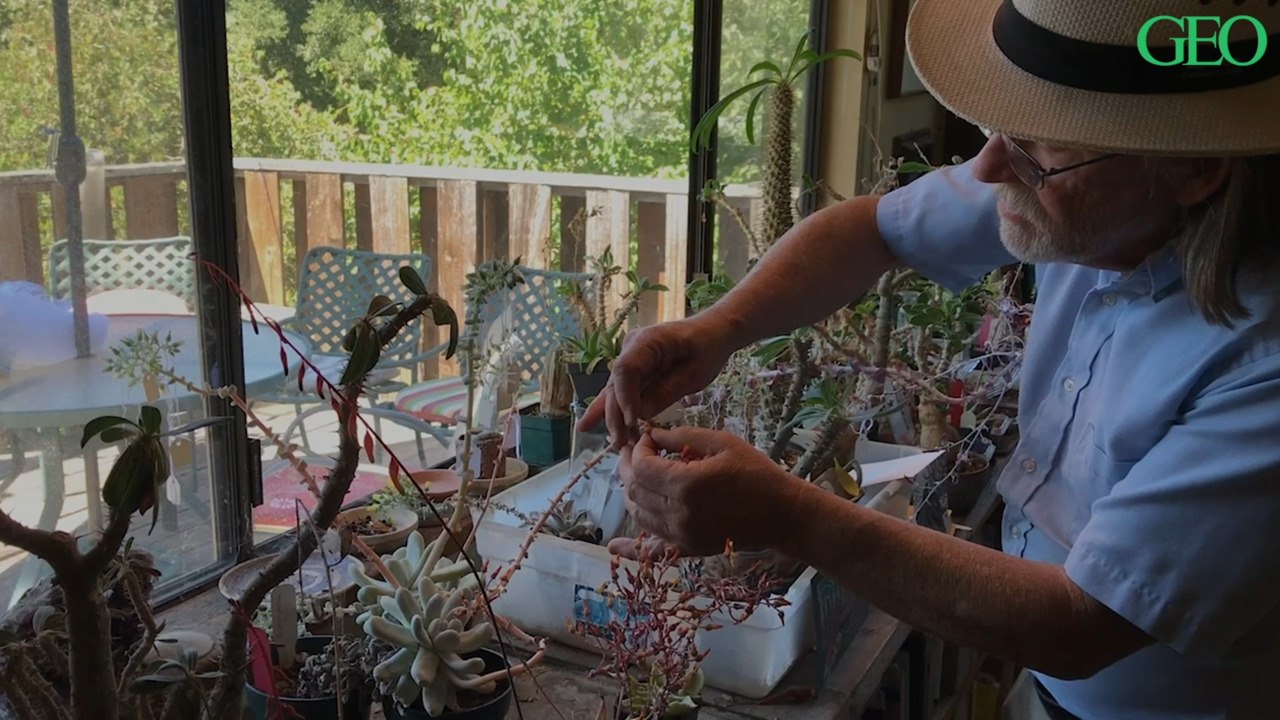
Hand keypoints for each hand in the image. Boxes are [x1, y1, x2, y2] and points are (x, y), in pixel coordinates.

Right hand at [578, 318, 733, 448]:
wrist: (713, 332)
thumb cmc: (708, 348)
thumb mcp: (693, 374)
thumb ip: (664, 393)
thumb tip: (638, 415)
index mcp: (647, 340)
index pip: (625, 370)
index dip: (625, 398)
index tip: (632, 422)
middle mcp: (632, 347)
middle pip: (616, 384)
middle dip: (617, 415)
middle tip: (621, 442)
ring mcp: (630, 357)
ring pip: (615, 390)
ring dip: (614, 417)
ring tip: (613, 443)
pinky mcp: (635, 369)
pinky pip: (621, 391)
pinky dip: (612, 409)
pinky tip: (587, 425)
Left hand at [609, 426, 806, 557]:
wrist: (783, 514)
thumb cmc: (757, 473)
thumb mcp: (722, 442)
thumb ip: (683, 436)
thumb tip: (652, 433)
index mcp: (685, 484)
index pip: (641, 466)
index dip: (638, 449)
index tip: (649, 438)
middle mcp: (678, 513)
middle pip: (634, 490)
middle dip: (630, 467)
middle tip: (636, 453)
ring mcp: (681, 535)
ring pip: (638, 514)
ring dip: (633, 493)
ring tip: (641, 477)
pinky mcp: (688, 548)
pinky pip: (652, 552)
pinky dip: (630, 550)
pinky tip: (611, 547)